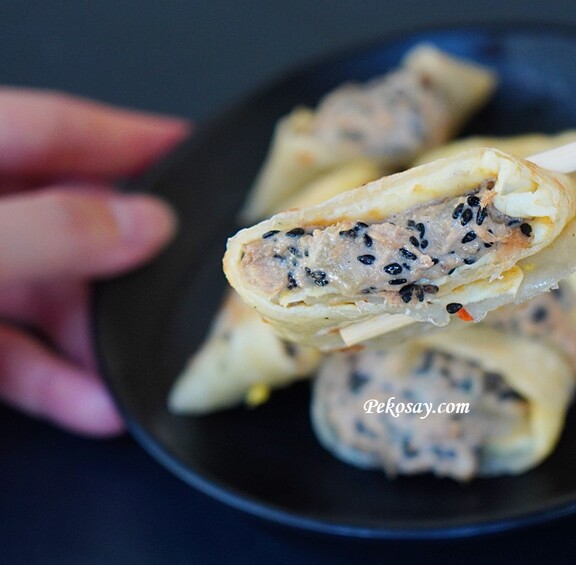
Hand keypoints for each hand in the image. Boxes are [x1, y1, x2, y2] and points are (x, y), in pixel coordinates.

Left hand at [0, 88, 188, 435]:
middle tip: (188, 279)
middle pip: (65, 221)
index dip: (129, 137)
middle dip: (127, 263)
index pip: (58, 129)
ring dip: (97, 340)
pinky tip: (98, 409)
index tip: (194, 149)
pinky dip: (56, 382)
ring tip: (146, 367)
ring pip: (46, 297)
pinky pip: (13, 352)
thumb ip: (53, 231)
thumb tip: (146, 225)